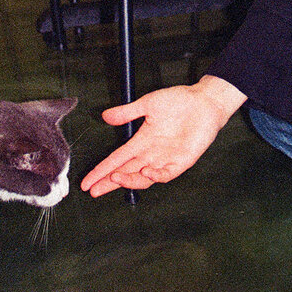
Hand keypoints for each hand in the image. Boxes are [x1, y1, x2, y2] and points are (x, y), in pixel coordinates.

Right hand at [81, 76, 245, 196]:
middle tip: (94, 190)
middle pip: (126, 172)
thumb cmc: (178, 100)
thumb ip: (127, 112)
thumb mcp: (148, 103)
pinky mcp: (182, 161)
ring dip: (129, 179)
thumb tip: (104, 116)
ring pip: (143, 177)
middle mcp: (152, 153)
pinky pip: (166, 174)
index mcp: (142, 140)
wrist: (204, 101)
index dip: (102, 170)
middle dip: (109, 182)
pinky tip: (146, 172)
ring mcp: (166, 159)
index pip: (117, 159)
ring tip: (116, 178)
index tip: (87, 182)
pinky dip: (156, 176)